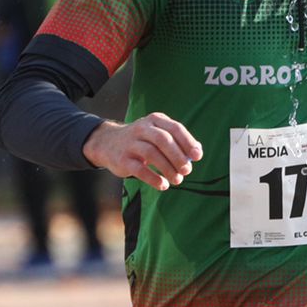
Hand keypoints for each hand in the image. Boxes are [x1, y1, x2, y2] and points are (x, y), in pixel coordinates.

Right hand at [83, 113, 202, 190]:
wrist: (108, 143)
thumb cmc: (142, 141)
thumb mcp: (158, 135)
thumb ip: (177, 142)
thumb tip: (197, 152)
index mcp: (155, 121)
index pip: (175, 128)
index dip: (188, 142)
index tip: (197, 156)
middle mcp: (142, 129)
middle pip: (163, 140)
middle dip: (178, 156)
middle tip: (187, 170)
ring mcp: (130, 143)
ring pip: (151, 154)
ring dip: (167, 169)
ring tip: (178, 180)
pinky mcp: (122, 159)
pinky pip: (139, 169)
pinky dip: (153, 178)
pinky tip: (163, 185)